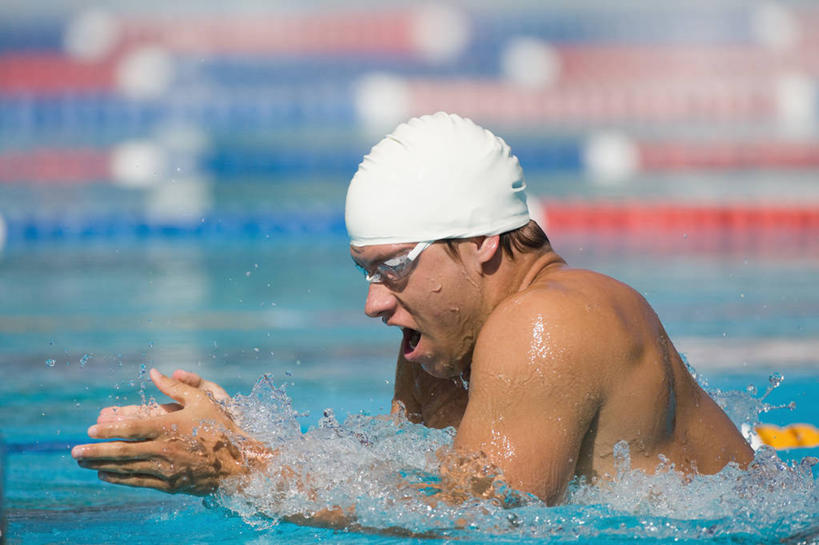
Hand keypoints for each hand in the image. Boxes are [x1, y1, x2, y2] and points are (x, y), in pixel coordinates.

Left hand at [72, 369, 268, 494]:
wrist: (240, 463)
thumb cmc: (222, 427)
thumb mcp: (203, 400)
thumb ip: (176, 387)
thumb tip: (154, 373)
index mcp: (171, 426)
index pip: (132, 428)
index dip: (109, 430)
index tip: (89, 430)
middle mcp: (165, 449)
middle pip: (123, 451)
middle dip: (95, 452)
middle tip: (73, 452)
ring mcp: (166, 469)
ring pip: (127, 468)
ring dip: (101, 465)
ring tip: (82, 463)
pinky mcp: (170, 483)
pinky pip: (138, 481)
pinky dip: (119, 478)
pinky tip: (105, 474)